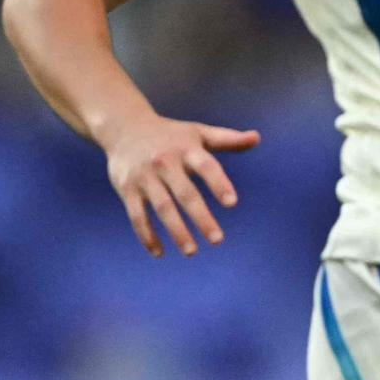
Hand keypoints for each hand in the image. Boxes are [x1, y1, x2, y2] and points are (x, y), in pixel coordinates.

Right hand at [102, 111, 256, 257]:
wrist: (123, 126)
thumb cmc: (171, 135)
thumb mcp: (199, 133)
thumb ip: (228, 140)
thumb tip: (257, 138)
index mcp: (186, 150)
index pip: (206, 166)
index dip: (218, 183)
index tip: (232, 203)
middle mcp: (164, 163)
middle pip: (184, 193)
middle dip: (200, 217)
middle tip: (217, 240)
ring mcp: (144, 177)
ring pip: (162, 207)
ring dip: (176, 231)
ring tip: (192, 252)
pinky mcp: (127, 189)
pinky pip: (137, 215)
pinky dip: (146, 235)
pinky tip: (160, 252)